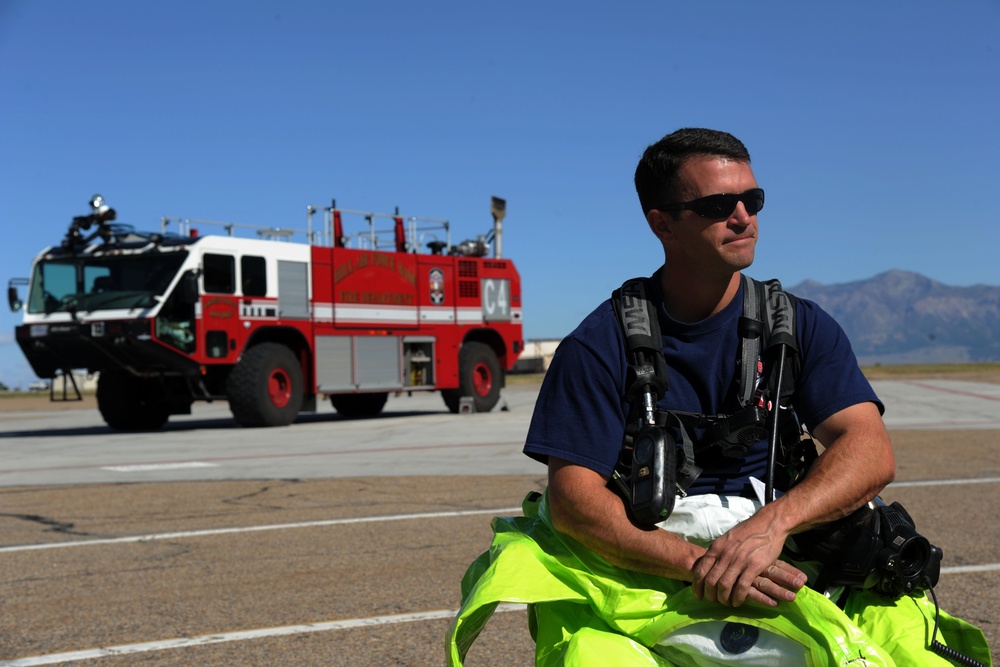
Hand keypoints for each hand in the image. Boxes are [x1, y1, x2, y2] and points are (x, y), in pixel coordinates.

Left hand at [690, 518, 805, 606]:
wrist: (767, 524)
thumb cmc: (747, 532)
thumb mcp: (726, 539)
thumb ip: (717, 552)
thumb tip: (708, 564)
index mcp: (716, 548)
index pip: (700, 570)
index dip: (697, 586)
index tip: (698, 595)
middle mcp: (724, 555)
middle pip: (710, 581)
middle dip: (710, 595)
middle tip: (713, 601)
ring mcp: (738, 560)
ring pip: (724, 586)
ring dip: (723, 598)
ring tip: (726, 603)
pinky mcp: (753, 566)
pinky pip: (742, 587)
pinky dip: (738, 597)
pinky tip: (738, 602)